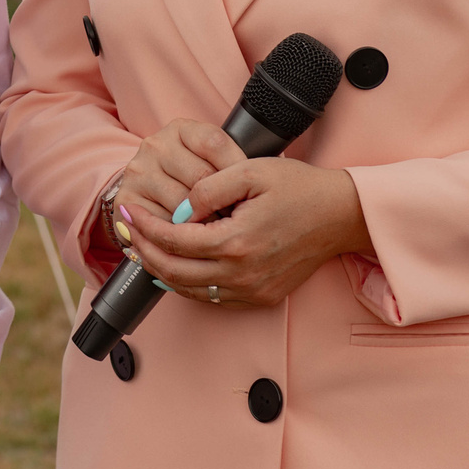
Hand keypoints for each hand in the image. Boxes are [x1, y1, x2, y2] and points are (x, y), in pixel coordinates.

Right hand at [103, 118, 246, 249]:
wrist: (152, 196)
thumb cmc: (194, 180)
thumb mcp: (213, 162)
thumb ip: (231, 163)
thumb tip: (252, 179)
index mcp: (180, 130)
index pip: (215, 143)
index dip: (236, 170)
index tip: (246, 192)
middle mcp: (155, 146)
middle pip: (200, 177)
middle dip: (221, 203)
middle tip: (235, 220)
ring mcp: (138, 172)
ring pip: (182, 204)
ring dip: (203, 223)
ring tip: (216, 232)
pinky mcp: (127, 201)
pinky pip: (162, 224)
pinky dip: (180, 236)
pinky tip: (190, 238)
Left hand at [118, 157, 371, 309]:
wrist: (341, 215)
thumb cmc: (299, 187)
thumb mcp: (250, 171)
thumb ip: (209, 188)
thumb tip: (180, 208)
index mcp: (237, 242)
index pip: (174, 241)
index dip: (145, 226)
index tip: (128, 210)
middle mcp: (243, 274)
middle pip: (175, 273)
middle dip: (144, 251)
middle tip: (127, 229)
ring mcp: (253, 290)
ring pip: (191, 291)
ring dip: (161, 271)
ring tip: (142, 246)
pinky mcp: (262, 297)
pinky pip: (213, 297)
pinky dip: (187, 283)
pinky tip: (175, 265)